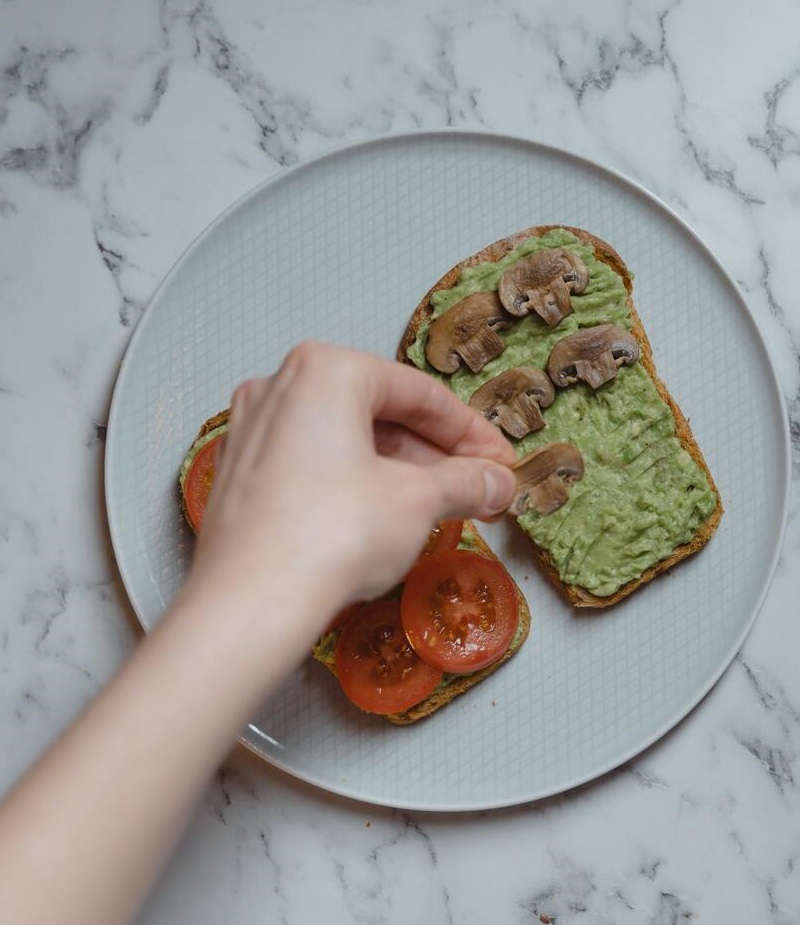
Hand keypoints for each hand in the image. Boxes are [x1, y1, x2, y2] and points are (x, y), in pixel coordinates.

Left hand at [188, 341, 516, 624]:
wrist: (250, 604)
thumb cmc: (330, 537)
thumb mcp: (418, 501)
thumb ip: (466, 481)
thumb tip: (497, 482)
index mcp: (325, 370)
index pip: (419, 393)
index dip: (471, 432)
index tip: (498, 462)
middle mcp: (279, 387)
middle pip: (379, 413)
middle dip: (434, 455)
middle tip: (476, 488)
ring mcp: (253, 430)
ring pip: (345, 439)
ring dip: (398, 470)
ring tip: (439, 507)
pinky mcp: (240, 473)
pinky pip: (312, 463)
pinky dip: (354, 481)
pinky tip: (385, 516)